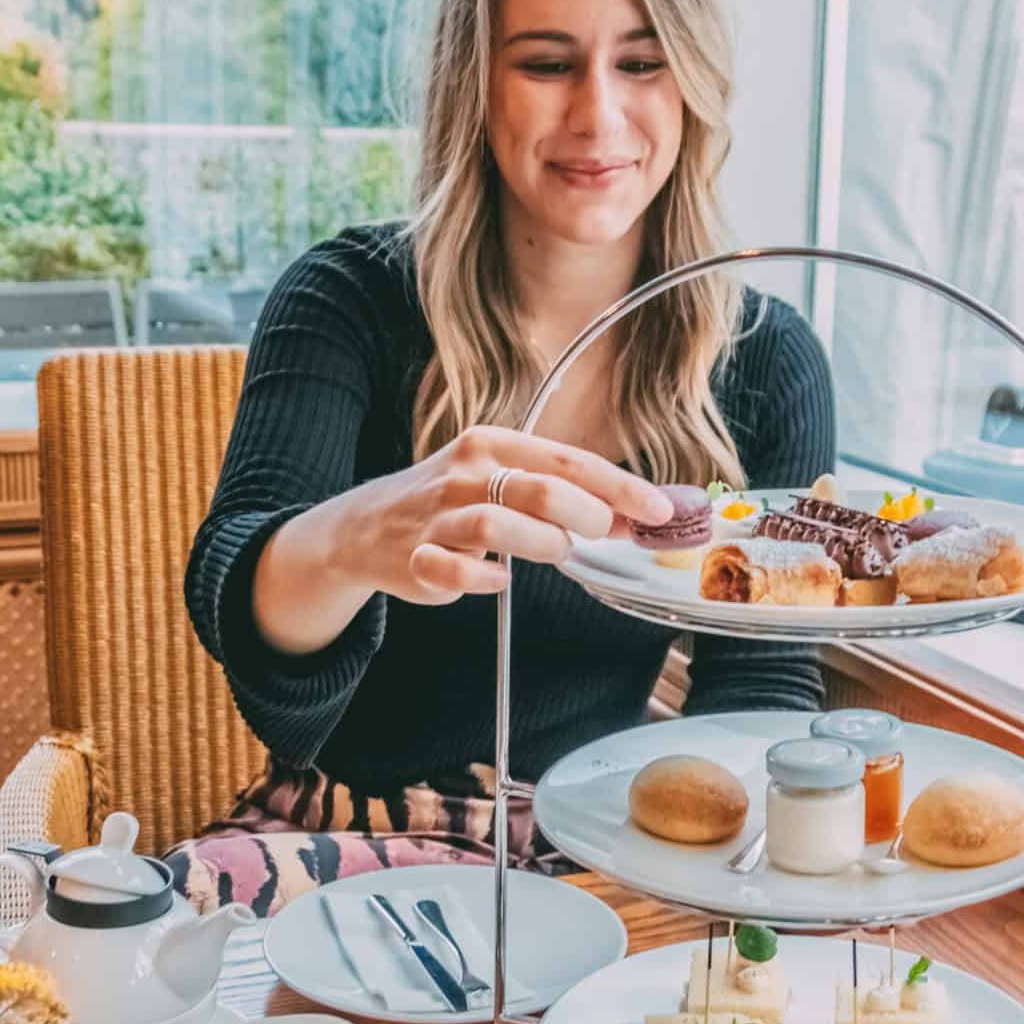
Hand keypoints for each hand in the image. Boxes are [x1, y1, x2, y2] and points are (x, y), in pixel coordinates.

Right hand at [331, 425, 673, 604]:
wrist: (365, 526)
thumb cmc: (453, 501)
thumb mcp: (505, 481)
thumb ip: (564, 496)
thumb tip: (630, 516)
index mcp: (493, 445)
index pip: (568, 460)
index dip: (619, 487)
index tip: (657, 510)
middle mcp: (465, 473)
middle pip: (540, 488)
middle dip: (585, 515)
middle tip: (598, 532)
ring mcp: (437, 515)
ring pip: (497, 524)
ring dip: (541, 544)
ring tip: (554, 551)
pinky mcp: (416, 557)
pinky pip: (455, 570)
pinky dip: (485, 579)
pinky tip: (497, 578)